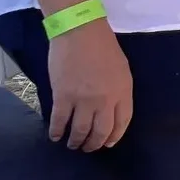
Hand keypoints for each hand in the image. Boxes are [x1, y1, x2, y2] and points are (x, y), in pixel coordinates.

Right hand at [47, 20, 132, 151]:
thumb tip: (110, 110)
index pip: (122, 122)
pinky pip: (60, 122)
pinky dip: (57, 132)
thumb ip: (118, 90)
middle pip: (101, 131)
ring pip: (80, 131)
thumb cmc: (103, 47)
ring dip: (76, 141)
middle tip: (88, 148)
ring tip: (73, 144)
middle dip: (95, 144)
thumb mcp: (121, 69)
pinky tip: (56, 136)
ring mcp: (83, 100)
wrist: (80, 32)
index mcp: (123, 91)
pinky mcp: (63, 97)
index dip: (114, 136)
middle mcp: (105, 100)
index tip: (108, 143)